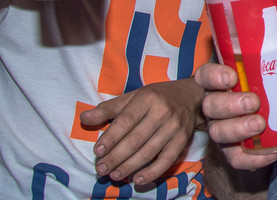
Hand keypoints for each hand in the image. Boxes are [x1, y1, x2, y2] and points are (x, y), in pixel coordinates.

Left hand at [81, 79, 203, 184]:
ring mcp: (174, 127)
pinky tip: (138, 179)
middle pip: (135, 139)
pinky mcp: (183, 140)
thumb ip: (108, 109)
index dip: (111, 137)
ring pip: (148, 151)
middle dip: (116, 157)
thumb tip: (83, 118)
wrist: (192, 97)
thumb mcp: (133, 96)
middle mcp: (162, 112)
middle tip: (101, 169)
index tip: (98, 151)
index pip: (125, 120)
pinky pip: (167, 160)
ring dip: (129, 166)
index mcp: (147, 98)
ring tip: (114, 175)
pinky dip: (152, 172)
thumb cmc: (157, 97)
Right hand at [196, 47, 276, 170]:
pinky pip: (235, 159)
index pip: (205, 76)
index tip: (232, 77)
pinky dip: (252, 159)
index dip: (214, 76)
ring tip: (260, 124)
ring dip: (238, 129)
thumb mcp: (265, 74)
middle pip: (210, 106)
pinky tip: (271, 154)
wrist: (256, 120)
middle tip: (253, 102)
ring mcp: (219, 129)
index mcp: (217, 83)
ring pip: (217, 132)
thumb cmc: (257, 89)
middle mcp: (213, 106)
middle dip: (230, 104)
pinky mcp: (230, 151)